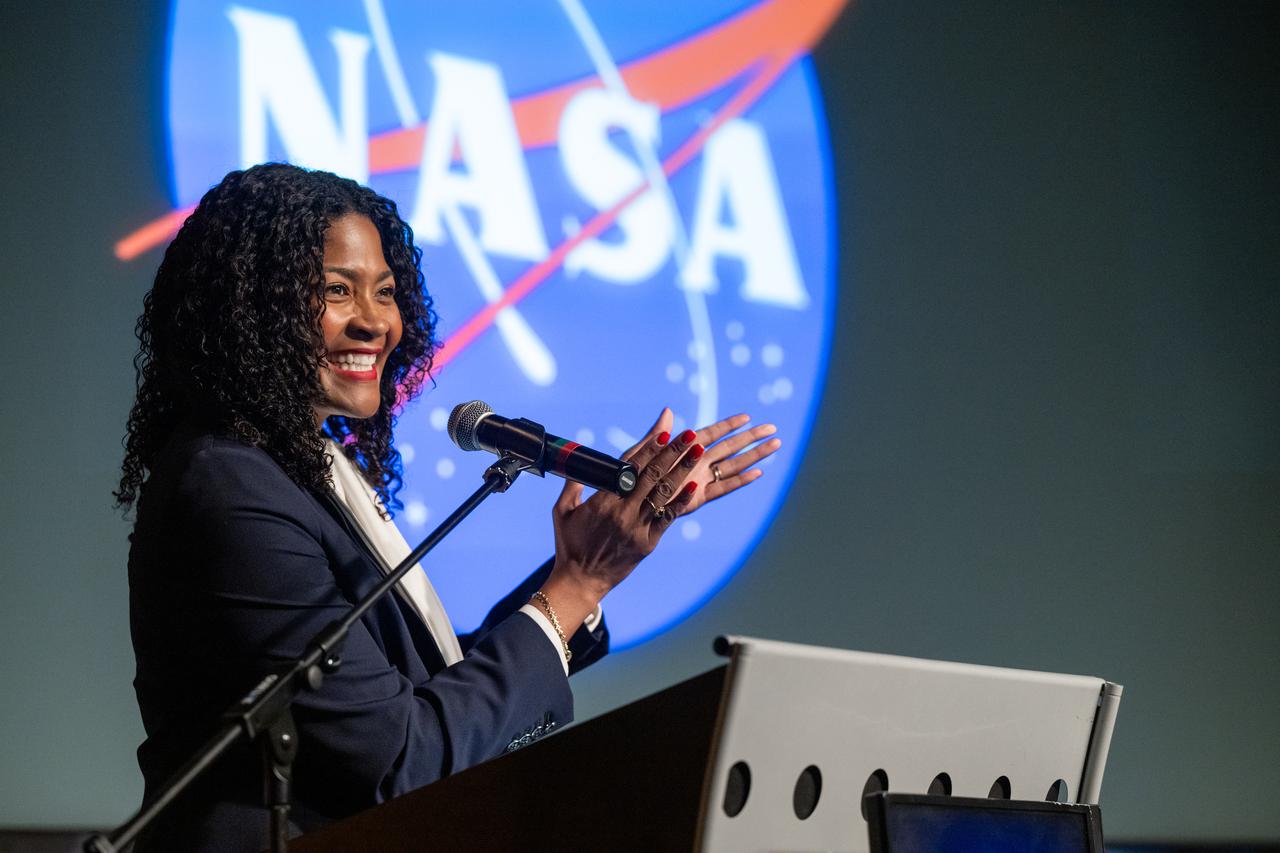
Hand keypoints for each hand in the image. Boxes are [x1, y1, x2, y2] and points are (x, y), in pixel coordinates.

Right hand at [538, 412, 705, 626]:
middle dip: (673, 452)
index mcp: (602, 500)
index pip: (630, 467)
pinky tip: (695, 484)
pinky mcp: (648, 542)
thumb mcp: (562, 511)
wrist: (581, 580)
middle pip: (652, 475)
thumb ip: (573, 484)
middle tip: (689, 434)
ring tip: (697, 450)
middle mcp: (622, 511)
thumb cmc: (570, 543)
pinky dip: (681, 500)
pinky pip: (668, 518)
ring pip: (663, 493)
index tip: (664, 431)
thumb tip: (578, 460)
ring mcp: (637, 527)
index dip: (649, 447)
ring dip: (683, 469)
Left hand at [621, 409, 780, 515]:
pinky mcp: (697, 499)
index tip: (747, 416)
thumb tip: (668, 412)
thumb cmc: (628, 480)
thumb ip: (656, 436)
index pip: (712, 433)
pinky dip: (740, 480)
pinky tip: (758, 472)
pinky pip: (723, 488)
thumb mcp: (639, 454)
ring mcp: (699, 481)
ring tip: (775, 445)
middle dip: (751, 438)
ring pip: (733, 465)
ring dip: (754, 455)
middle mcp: (696, 464)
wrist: (623, 509)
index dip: (729, 425)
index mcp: (683, 450)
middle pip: (730, 447)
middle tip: (773, 428)